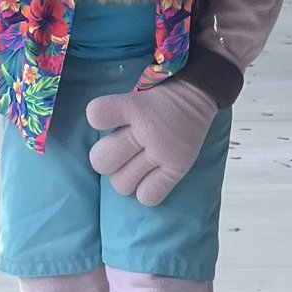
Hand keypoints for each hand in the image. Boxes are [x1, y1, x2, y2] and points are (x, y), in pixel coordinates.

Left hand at [86, 80, 218, 206]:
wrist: (195, 95)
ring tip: (134, 167)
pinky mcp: (178, 168)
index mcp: (134, 107)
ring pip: (121, 184)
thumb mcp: (133, 96)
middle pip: (101, 162)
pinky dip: (145, 191)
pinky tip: (148, 178)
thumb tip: (100, 143)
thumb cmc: (155, 101)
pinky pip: (148, 196)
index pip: (96, 115)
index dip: (98, 119)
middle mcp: (147, 130)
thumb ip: (113, 115)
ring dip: (123, 178)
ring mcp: (163, 152)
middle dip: (105, 159)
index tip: (108, 120)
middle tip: (119, 152)